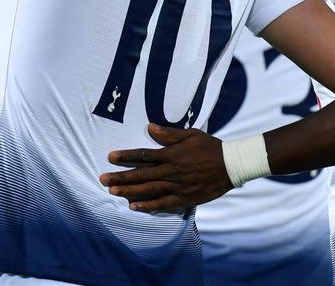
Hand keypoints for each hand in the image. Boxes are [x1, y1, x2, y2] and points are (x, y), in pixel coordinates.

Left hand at [99, 123, 231, 212]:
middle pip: (141, 174)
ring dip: (129, 191)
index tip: (111, 157)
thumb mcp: (191, 134)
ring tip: (112, 192)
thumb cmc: (210, 147)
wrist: (231, 165)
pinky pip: (163, 203)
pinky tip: (134, 207)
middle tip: (102, 179)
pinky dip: (148, 206)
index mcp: (171, 154)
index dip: (126, 156)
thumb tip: (150, 127)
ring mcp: (178, 186)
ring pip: (148, 190)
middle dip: (120, 176)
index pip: (144, 155)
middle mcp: (171, 171)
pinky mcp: (185, 198)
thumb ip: (169, 134)